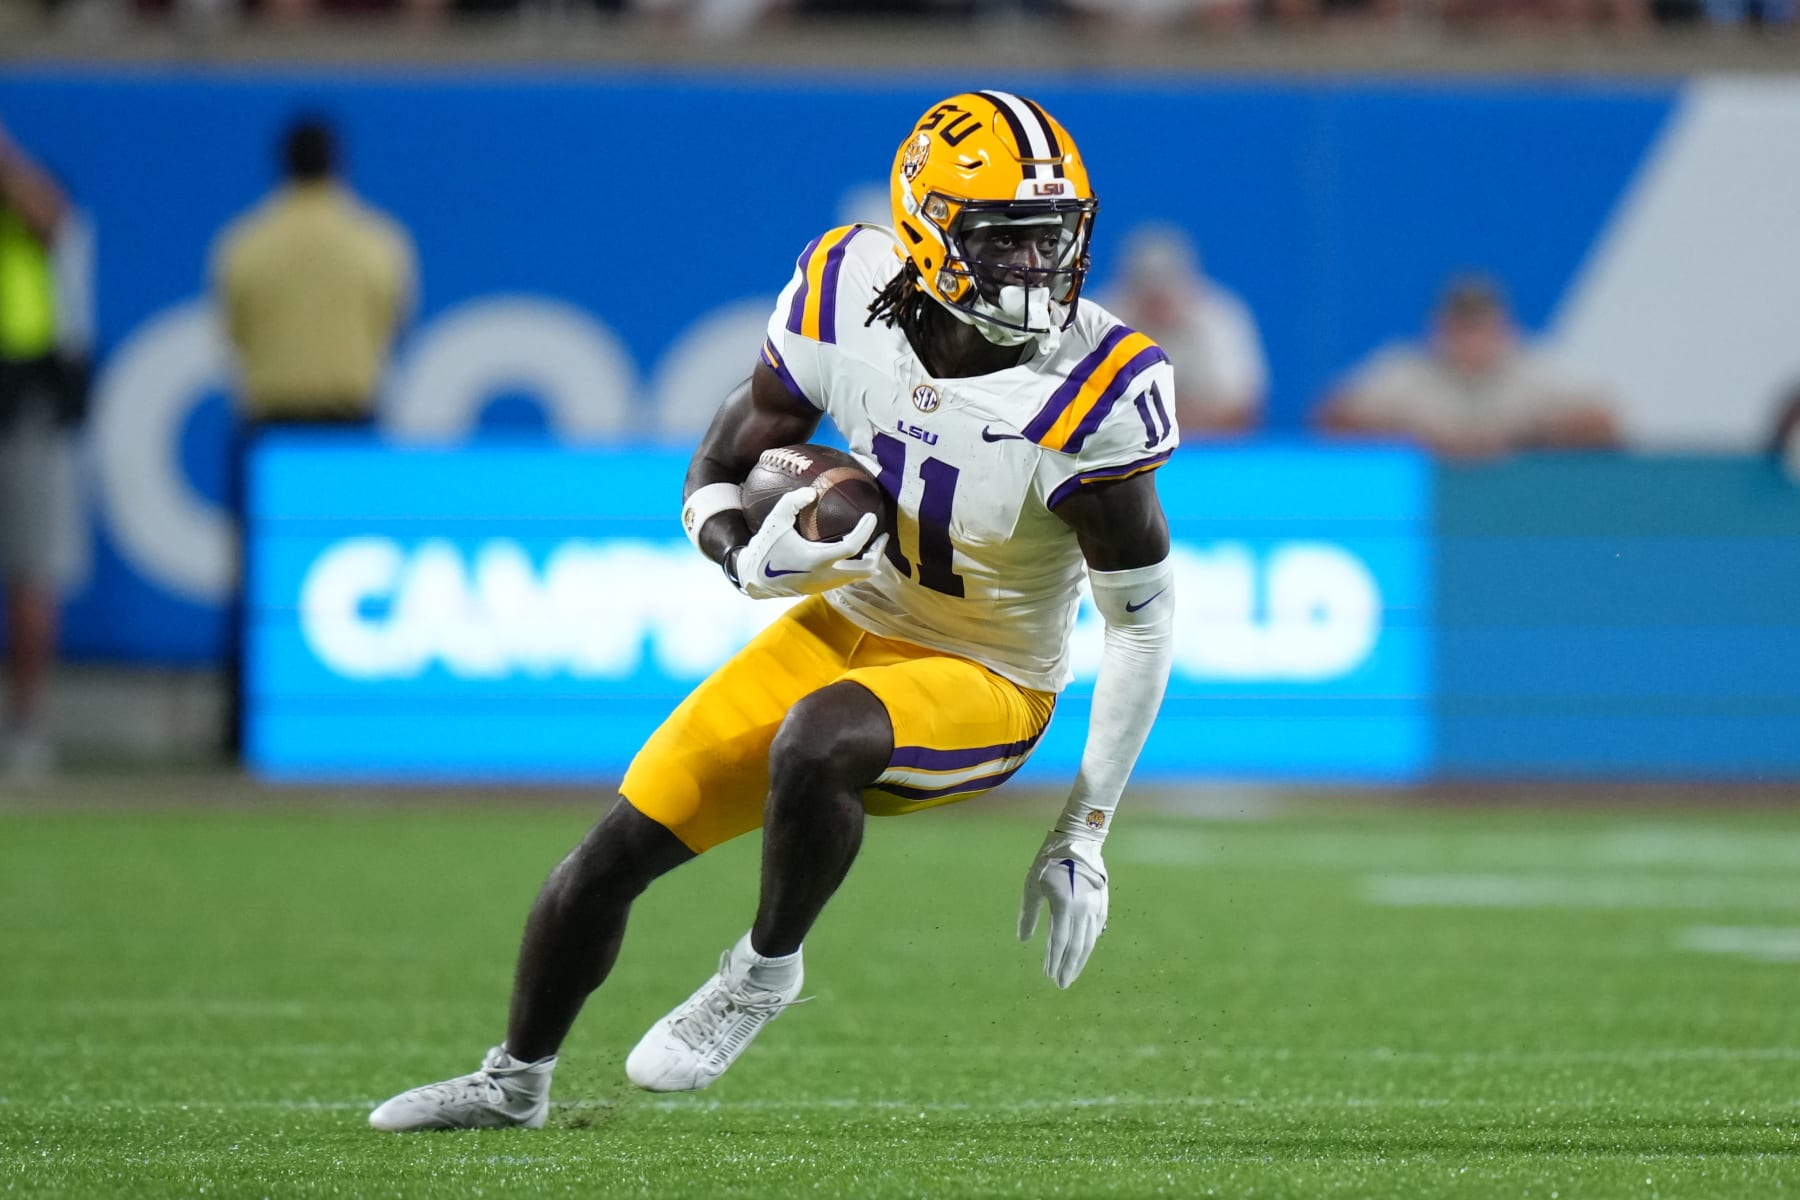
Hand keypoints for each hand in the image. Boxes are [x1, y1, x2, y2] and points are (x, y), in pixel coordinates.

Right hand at [735, 486, 884, 600]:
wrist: (753, 579)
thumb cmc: (765, 549)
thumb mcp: (775, 521)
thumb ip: (793, 502)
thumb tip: (813, 492)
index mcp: (817, 560)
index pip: (851, 547)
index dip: (866, 532)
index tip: (872, 516)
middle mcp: (826, 576)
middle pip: (866, 570)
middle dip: (877, 552)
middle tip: (882, 535)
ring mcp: (825, 585)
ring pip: (859, 577)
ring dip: (868, 560)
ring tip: (872, 542)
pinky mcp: (821, 589)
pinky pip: (848, 578)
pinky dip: (856, 566)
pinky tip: (853, 552)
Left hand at [1017, 830, 1108, 988]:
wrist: (1078, 842)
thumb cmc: (1049, 863)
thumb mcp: (1032, 886)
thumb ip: (1029, 914)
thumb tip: (1023, 940)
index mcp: (1064, 904)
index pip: (1059, 941)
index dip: (1053, 960)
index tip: (1048, 976)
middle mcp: (1083, 909)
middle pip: (1076, 946)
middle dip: (1068, 967)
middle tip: (1061, 985)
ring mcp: (1095, 907)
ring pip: (1088, 942)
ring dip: (1079, 960)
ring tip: (1071, 975)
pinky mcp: (1102, 904)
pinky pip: (1096, 931)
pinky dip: (1089, 946)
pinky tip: (1083, 954)